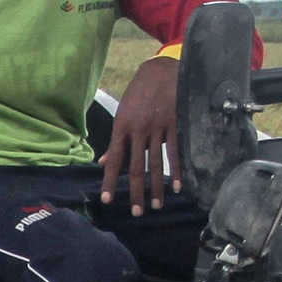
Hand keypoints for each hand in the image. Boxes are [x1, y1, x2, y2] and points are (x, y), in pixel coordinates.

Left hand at [103, 53, 182, 207]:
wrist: (161, 69)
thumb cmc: (139, 92)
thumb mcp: (123, 113)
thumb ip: (116, 141)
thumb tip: (104, 162)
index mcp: (122, 126)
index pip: (115, 159)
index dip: (109, 181)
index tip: (106, 199)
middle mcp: (138, 130)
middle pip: (136, 167)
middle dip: (135, 192)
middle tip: (136, 212)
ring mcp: (157, 128)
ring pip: (156, 164)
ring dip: (157, 187)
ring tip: (157, 205)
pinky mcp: (175, 124)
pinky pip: (175, 152)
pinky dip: (176, 171)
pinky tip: (177, 186)